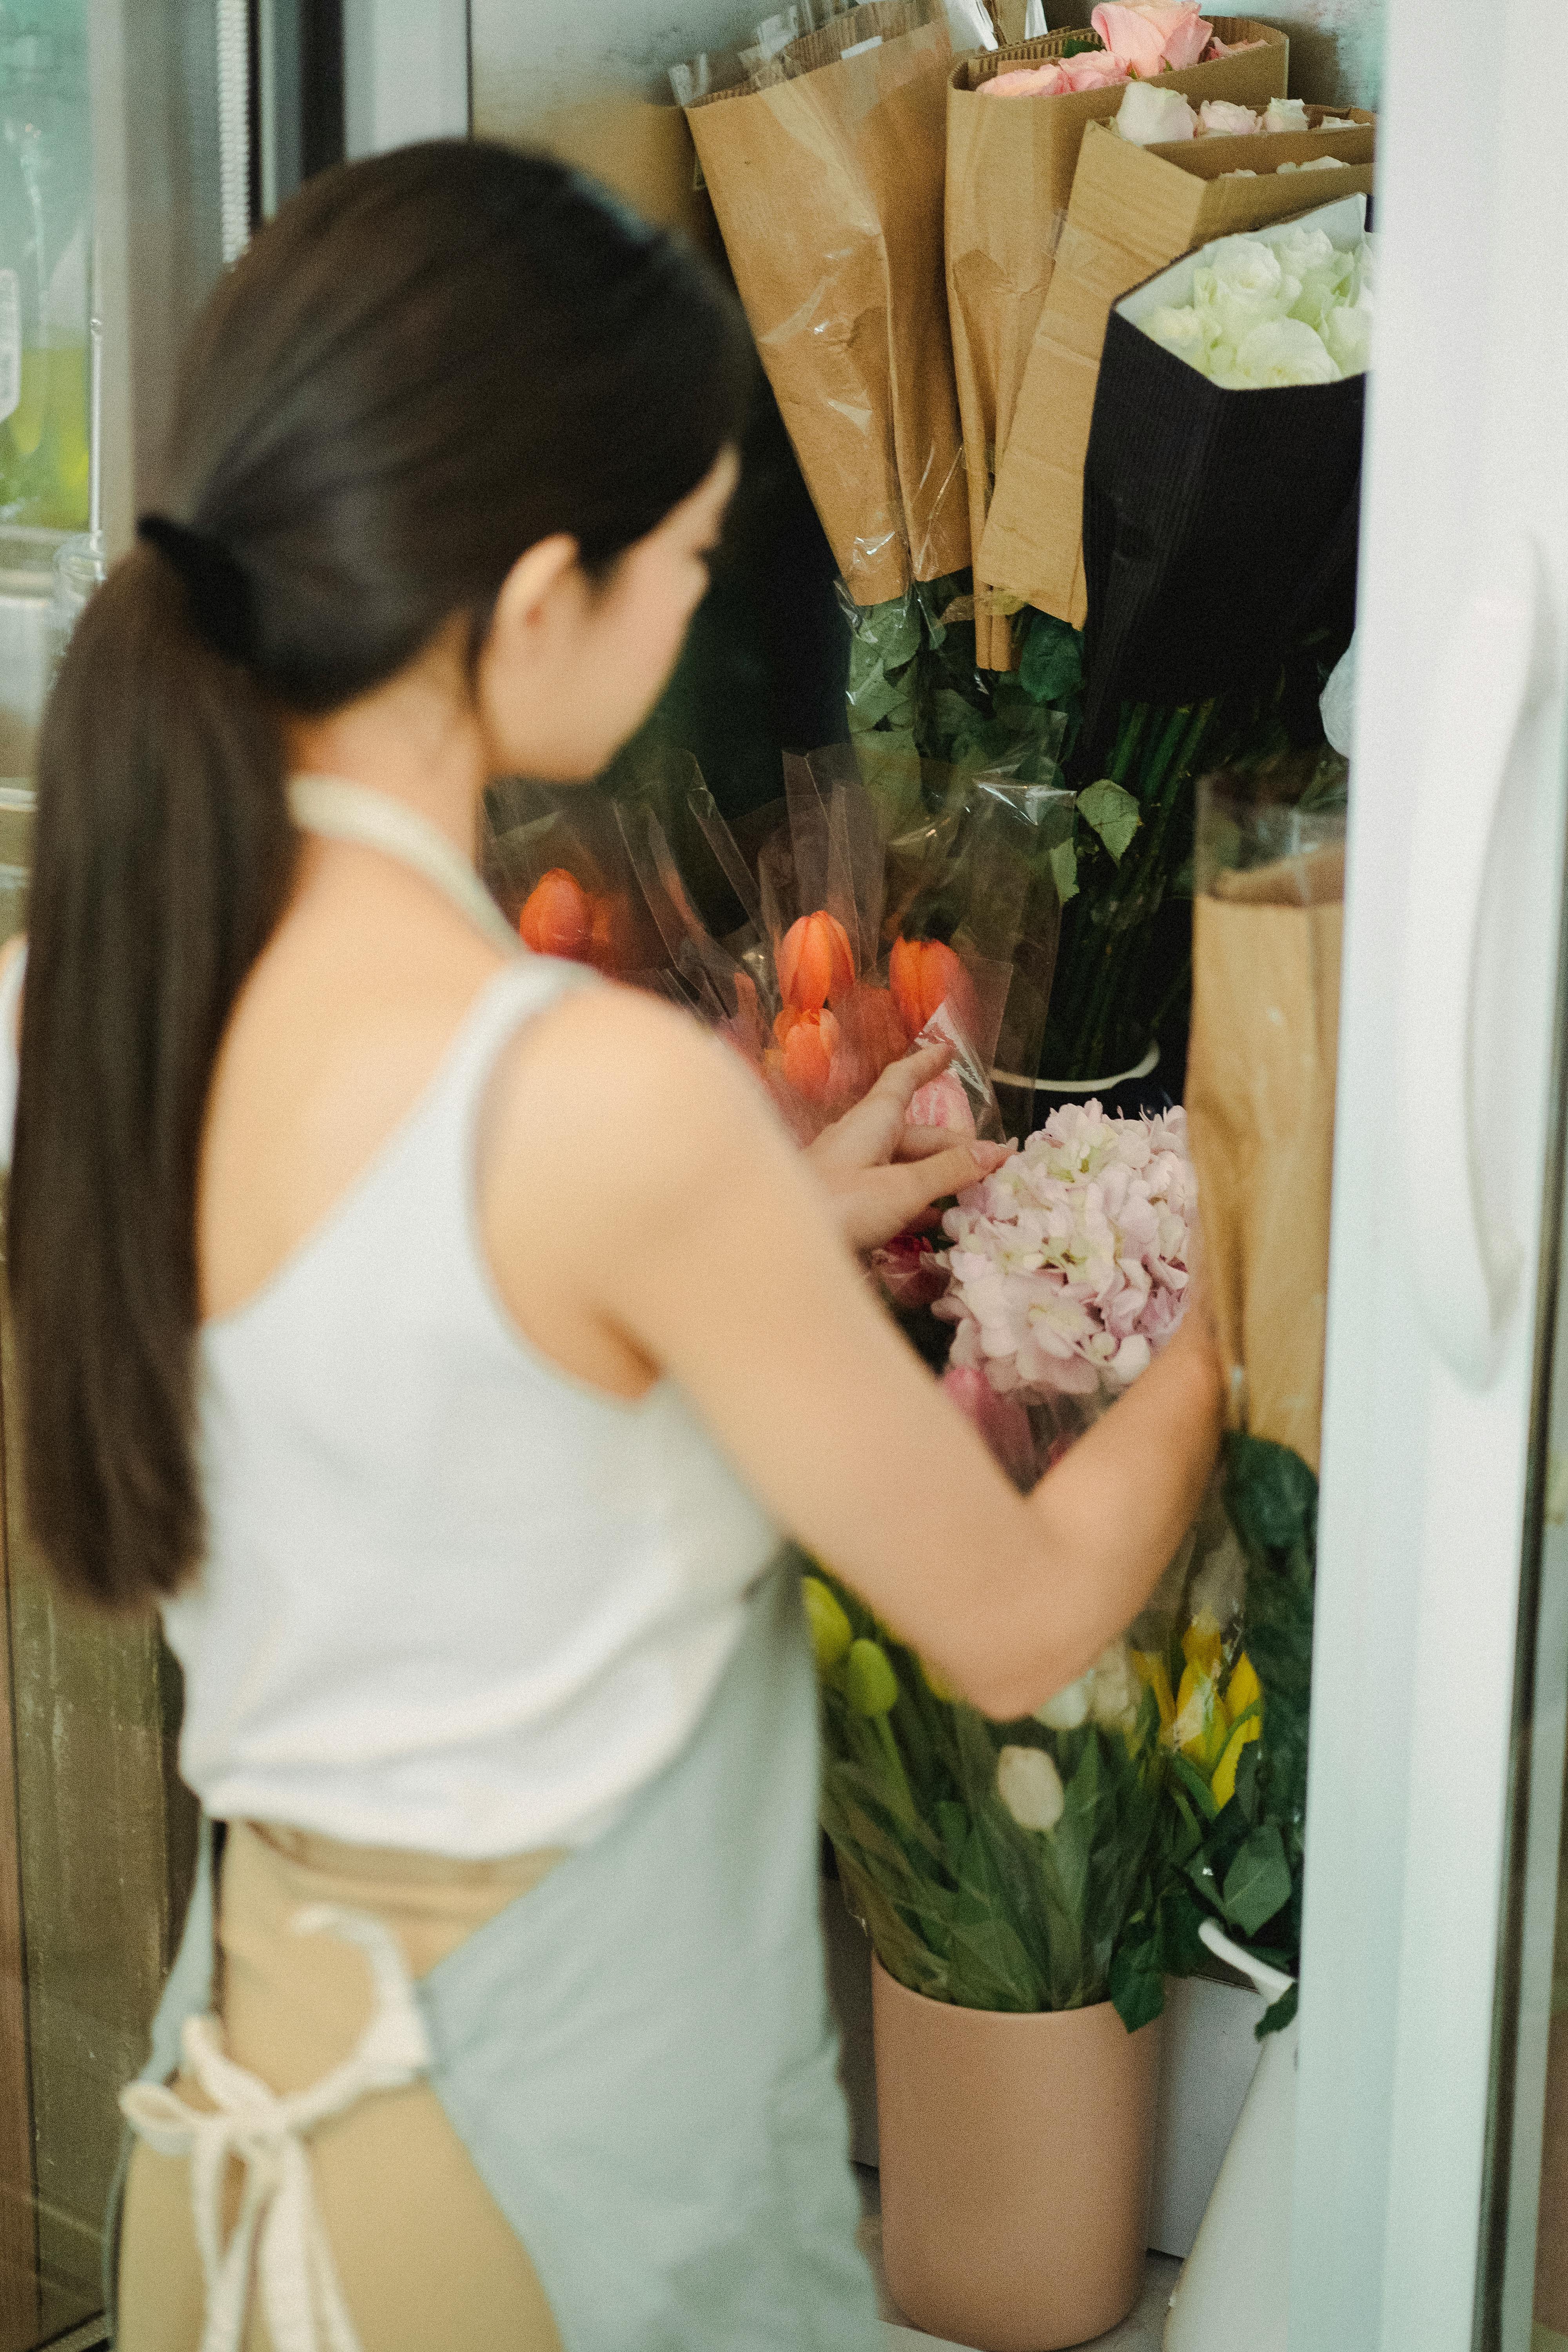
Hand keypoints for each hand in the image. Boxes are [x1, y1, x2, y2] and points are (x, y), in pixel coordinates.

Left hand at [805, 1043, 1012, 1252]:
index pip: (902, 1079)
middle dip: (953, 1146)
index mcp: (872, 1121)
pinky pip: (886, 1195)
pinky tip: (934, 1220)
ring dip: (937, 1177)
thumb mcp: (902, 1187)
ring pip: (901, 1166)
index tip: (949, 1050)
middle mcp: (859, 1141)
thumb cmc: (838, 1206)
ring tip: (974, 1194)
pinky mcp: (843, 1206)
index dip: (926, 1064)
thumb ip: (948, 1170)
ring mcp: (848, 1174)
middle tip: (993, 1166)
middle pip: (913, 1134)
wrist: (778, 1246)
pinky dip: (914, 1202)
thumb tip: (993, 1151)